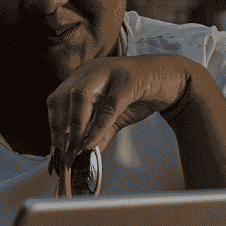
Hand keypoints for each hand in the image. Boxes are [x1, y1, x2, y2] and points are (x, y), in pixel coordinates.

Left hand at [46, 54, 196, 167]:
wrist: (173, 80)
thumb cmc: (140, 93)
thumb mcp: (114, 116)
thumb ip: (99, 132)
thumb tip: (83, 154)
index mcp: (82, 77)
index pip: (56, 99)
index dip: (53, 125)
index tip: (55, 149)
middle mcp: (90, 71)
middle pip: (62, 96)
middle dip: (59, 126)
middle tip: (63, 150)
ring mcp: (108, 72)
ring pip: (79, 95)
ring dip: (75, 124)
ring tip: (77, 145)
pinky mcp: (127, 80)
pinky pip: (108, 105)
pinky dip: (98, 125)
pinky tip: (95, 140)